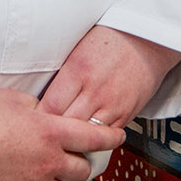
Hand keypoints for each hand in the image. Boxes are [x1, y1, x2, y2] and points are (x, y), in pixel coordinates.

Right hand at [0, 88, 124, 180]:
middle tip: (66, 150)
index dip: (112, 137)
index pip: (94, 138)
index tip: (120, 136)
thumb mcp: (9, 99)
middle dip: (79, 160)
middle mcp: (49, 161)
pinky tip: (20, 173)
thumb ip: (36, 105)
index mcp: (50, 132)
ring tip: (36, 161)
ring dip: (56, 174)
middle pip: (82, 169)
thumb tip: (45, 112)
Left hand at [38, 26, 180, 126]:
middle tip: (44, 134)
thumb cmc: (110, 40)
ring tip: (63, 140)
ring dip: (73, 139)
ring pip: (85, 136)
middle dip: (53, 131)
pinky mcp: (127, 114)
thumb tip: (40, 95)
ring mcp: (112, 105)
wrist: (148, 40)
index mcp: (77, 71)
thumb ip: (62, 76)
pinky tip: (85, 137)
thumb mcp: (77, 51)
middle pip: (65, 124)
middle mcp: (95, 91)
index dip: (38, 117)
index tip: (32, 120)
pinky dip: (94, 139)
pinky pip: (105, 136)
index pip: (49, 106)